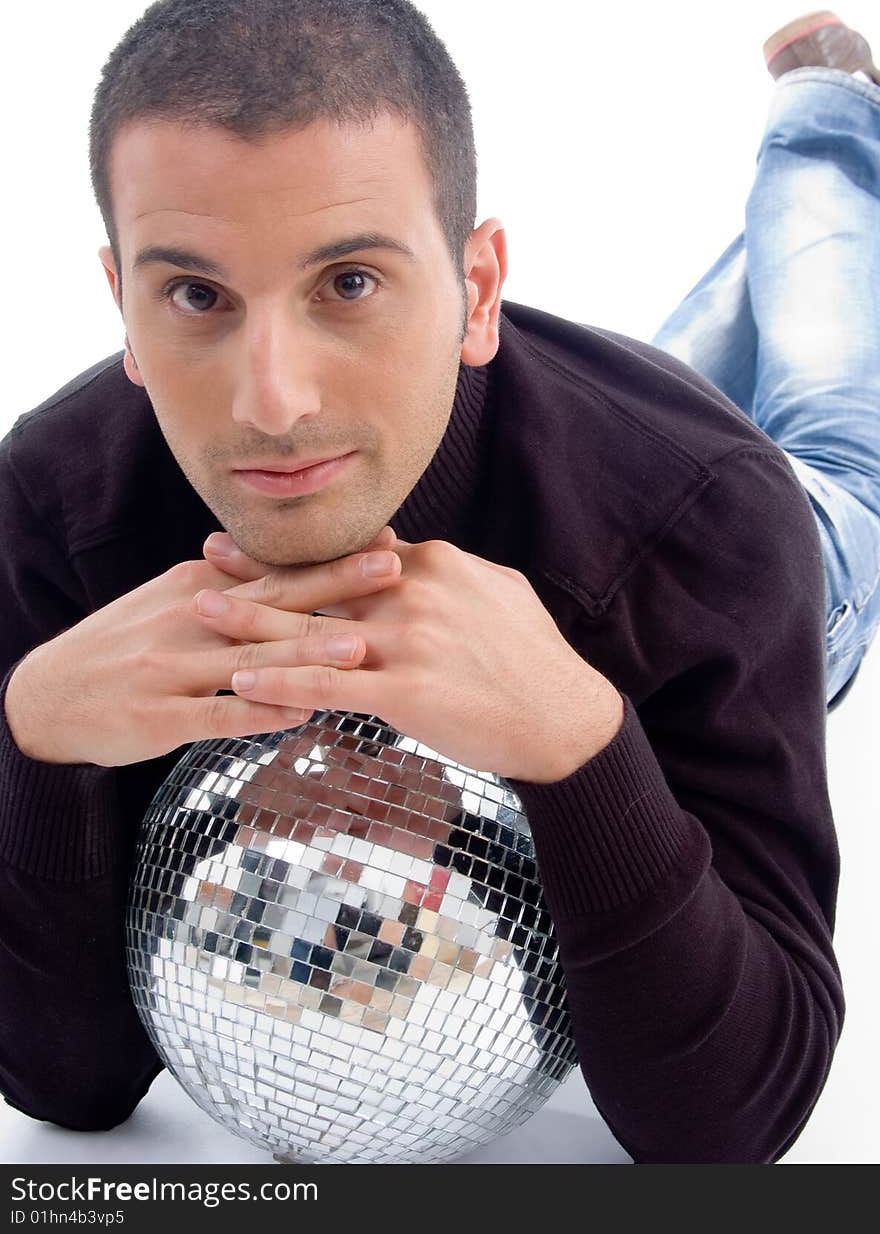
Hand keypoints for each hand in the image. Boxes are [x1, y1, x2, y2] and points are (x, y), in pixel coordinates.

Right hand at [3, 526, 400, 767]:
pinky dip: (259, 709)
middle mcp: (189, 619)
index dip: (332, 558)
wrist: (46, 697)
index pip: (276, 570)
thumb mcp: (171, 603)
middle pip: (273, 600)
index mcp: (198, 587)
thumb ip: (229, 590)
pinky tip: (299, 709)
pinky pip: (218, 713)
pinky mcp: (159, 716)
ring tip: (360, 647)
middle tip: (393, 571)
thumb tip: (288, 572)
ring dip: (306, 651)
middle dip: (336, 586)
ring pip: (250, 657)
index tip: (386, 542)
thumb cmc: (122, 648)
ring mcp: (172, 667)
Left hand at [201, 532, 623, 781]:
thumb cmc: (533, 659)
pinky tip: (243, 684)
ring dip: (252, 621)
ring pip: (314, 630)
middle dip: (260, 570)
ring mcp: (409, 641)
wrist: (565, 719)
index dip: (301, 550)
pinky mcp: (408, 692)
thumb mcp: (493, 591)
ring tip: (201, 612)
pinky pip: (330, 687)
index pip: (352, 554)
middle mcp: (414, 592)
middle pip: (322, 582)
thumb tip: (407, 551)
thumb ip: (443, 570)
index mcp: (433, 563)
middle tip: (207, 558)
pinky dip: (282, 685)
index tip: (258, 540)